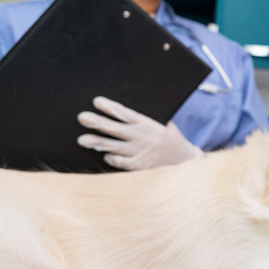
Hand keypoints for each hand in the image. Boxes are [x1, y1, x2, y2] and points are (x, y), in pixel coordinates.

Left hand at [76, 96, 202, 170]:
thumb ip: (146, 120)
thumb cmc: (171, 140)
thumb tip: (124, 111)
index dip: (111, 107)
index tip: (97, 101)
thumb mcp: (164, 125)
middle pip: (116, 129)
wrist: (185, 161)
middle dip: (98, 122)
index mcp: (148, 124)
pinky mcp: (140, 166)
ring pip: (114, 147)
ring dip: (97, 142)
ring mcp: (140, 153)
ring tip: (82, 140)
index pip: (126, 113)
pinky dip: (111, 158)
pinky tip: (106, 155)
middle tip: (82, 117)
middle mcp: (143, 138)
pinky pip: (120, 162)